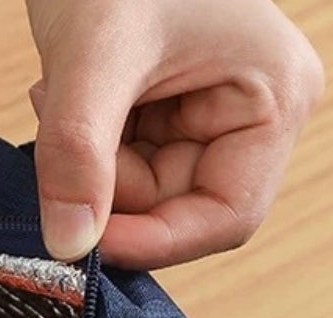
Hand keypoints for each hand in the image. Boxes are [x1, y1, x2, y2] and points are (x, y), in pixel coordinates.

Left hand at [24, 0, 324, 268]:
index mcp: (273, 100)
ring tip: (60, 91)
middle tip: (60, 124)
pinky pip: (116, 164)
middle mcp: (251, 115)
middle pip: (172, 209)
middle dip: (105, 186)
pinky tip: (64, 91)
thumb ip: (78, 154)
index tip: (80, 241)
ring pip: (135, 192)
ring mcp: (208, 114)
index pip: (223, 217)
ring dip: (83, 163)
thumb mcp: (94, 55)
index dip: (153, 241)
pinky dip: (79, 145)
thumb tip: (68, 248)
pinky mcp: (165, 110)